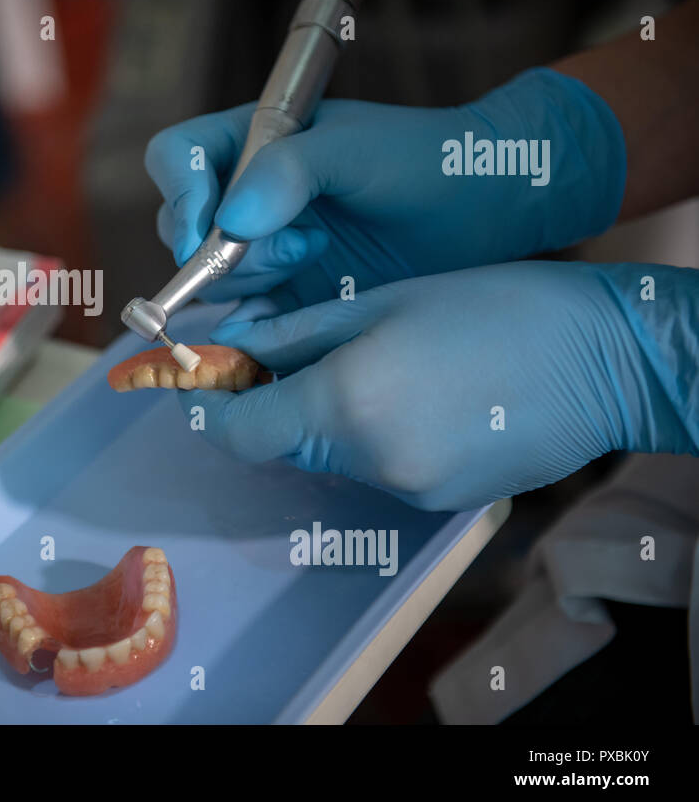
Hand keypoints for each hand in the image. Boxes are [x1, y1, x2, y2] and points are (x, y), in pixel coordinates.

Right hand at [146, 68, 626, 306]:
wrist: (488, 212)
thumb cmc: (426, 161)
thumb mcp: (357, 151)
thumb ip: (290, 171)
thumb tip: (229, 220)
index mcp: (253, 141)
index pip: (177, 158)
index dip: (182, 191)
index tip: (212, 226)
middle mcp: (246, 194)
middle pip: (182, 226)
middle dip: (222, 247)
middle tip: (294, 246)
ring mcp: (263, 247)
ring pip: (208, 277)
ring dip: (250, 277)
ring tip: (315, 258)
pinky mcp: (286, 295)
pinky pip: (241, 318)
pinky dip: (255, 323)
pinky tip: (300, 311)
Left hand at [182, 261, 697, 511]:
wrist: (607, 358)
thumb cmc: (497, 307)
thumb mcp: (382, 302)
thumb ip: (295, 335)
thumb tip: (234, 346)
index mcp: (346, 402)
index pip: (239, 430)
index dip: (207, 406)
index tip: (195, 378)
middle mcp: (369, 460)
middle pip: (281, 443)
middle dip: (266, 402)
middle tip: (272, 355)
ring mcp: (407, 488)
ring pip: (328, 455)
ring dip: (321, 414)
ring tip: (366, 360)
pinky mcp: (439, 499)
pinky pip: (375, 466)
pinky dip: (368, 432)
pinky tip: (410, 391)